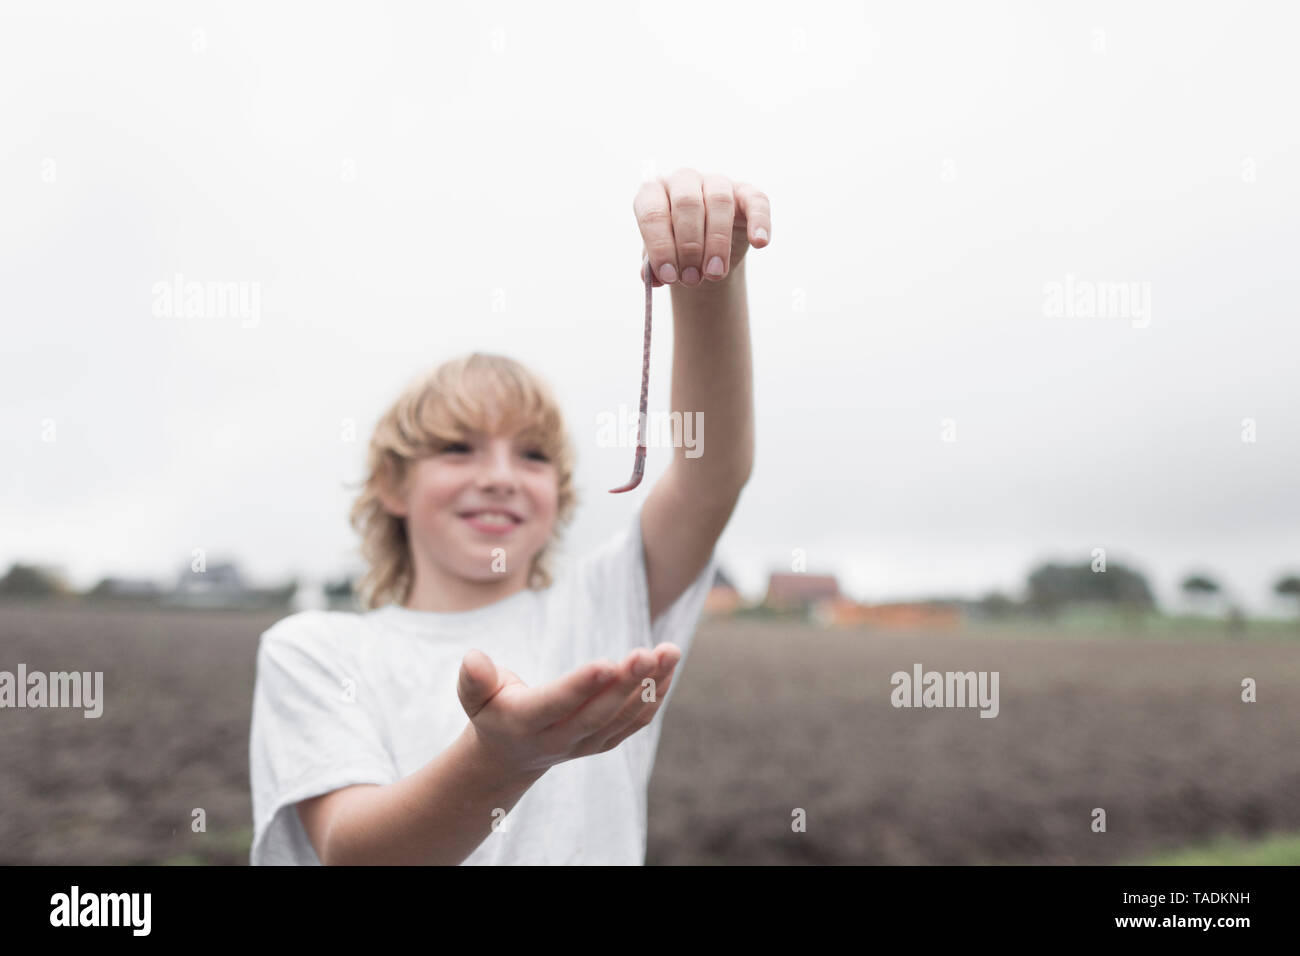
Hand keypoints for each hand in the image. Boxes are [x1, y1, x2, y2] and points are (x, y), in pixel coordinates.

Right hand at [457, 643, 682, 775]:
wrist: (509, 755)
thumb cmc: (491, 710)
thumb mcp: (474, 697)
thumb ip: (474, 680)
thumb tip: (474, 659)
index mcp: (526, 724)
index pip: (557, 705)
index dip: (581, 686)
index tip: (606, 663)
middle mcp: (559, 740)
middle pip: (597, 714)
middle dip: (624, 683)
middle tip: (647, 653)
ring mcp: (586, 745)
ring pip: (622, 718)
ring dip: (650, 685)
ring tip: (670, 651)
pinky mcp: (605, 742)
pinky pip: (635, 721)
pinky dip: (655, 696)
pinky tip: (669, 667)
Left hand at [634, 168, 770, 287]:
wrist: (703, 252)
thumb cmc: (675, 251)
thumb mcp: (660, 259)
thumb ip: (652, 267)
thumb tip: (653, 278)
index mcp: (653, 193)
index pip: (652, 213)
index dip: (661, 246)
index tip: (669, 276)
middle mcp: (683, 180)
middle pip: (687, 204)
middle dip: (689, 247)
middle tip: (692, 279)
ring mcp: (715, 182)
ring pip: (719, 201)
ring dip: (717, 242)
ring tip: (714, 274)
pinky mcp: (745, 192)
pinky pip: (756, 201)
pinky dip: (759, 221)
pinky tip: (759, 243)